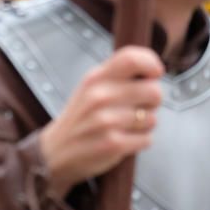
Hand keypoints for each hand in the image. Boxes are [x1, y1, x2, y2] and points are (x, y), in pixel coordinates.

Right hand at [39, 46, 162, 195]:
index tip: (154, 74)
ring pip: (152, 118)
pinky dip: (138, 142)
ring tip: (122, 126)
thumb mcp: (89, 88)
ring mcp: (107, 120)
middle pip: (153, 91)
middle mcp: (100, 96)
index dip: (151, 64)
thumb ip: (116, 76)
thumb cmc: (79, 118)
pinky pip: (147, 139)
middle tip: (135, 107)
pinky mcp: (114, 143)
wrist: (55, 151)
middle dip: (151, 102)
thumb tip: (154, 71)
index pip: (132, 58)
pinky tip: (121, 139)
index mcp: (95, 78)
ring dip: (143, 125)